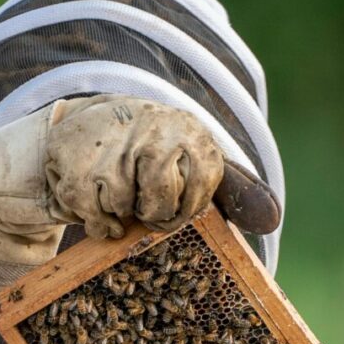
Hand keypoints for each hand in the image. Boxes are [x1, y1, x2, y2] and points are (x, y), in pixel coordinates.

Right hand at [44, 95, 279, 239]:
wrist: (97, 122)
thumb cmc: (157, 153)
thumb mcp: (199, 164)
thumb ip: (237, 192)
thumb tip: (272, 219)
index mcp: (191, 130)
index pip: (201, 188)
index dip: (187, 210)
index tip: (176, 207)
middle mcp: (152, 125)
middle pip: (159, 202)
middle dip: (153, 214)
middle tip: (147, 205)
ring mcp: (109, 137)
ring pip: (122, 205)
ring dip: (122, 214)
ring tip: (121, 193)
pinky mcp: (70, 152)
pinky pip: (90, 210)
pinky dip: (97, 220)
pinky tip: (100, 203)